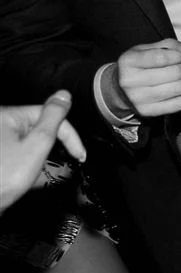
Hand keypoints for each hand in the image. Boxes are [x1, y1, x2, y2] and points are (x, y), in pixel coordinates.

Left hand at [0, 93, 85, 213]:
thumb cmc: (4, 177)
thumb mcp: (37, 144)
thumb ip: (53, 118)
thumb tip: (64, 95)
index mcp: (7, 115)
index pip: (49, 116)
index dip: (69, 135)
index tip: (80, 155)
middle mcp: (0, 124)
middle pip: (39, 128)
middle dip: (52, 147)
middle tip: (60, 165)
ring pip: (30, 142)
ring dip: (40, 157)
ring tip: (35, 175)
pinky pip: (18, 153)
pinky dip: (27, 164)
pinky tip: (27, 177)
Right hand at [111, 40, 180, 117]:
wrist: (123, 87)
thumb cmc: (141, 65)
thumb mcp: (155, 48)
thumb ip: (178, 48)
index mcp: (129, 61)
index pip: (162, 57)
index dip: (178, 55)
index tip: (178, 56)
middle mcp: (130, 81)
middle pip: (175, 73)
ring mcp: (138, 98)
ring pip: (179, 88)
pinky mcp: (148, 111)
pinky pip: (180, 104)